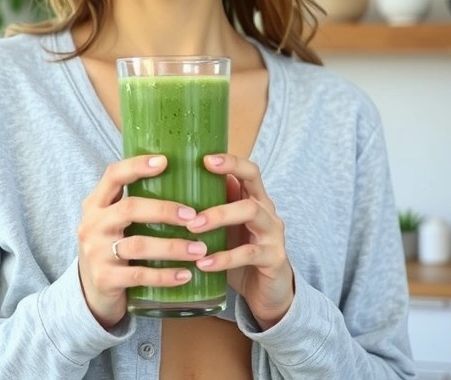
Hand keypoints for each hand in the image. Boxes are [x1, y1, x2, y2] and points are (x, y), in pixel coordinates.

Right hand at [77, 154, 208, 327]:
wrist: (90, 293)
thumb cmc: (113, 248)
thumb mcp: (113, 222)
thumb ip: (135, 204)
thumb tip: (184, 179)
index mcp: (95, 204)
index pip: (113, 175)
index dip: (137, 166)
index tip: (164, 161)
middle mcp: (92, 225)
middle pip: (130, 208)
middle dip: (165, 210)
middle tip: (194, 217)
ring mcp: (96, 253)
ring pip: (139, 245)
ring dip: (173, 247)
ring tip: (200, 249)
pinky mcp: (104, 279)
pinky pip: (140, 275)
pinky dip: (165, 275)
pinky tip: (186, 275)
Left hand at [186, 153, 294, 328]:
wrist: (268, 292)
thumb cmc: (240, 254)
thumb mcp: (226, 229)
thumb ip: (212, 208)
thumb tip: (176, 188)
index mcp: (255, 199)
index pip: (249, 170)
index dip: (230, 161)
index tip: (205, 159)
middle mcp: (267, 211)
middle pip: (252, 185)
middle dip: (218, 189)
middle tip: (189, 211)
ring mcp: (273, 233)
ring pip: (251, 213)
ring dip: (219, 217)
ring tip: (193, 229)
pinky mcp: (274, 258)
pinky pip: (249, 253)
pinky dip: (224, 258)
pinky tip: (203, 263)